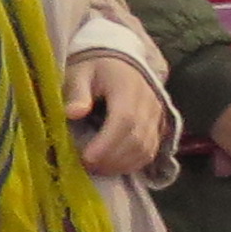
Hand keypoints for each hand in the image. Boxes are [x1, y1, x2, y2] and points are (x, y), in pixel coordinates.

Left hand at [63, 52, 164, 176]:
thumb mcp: (79, 73)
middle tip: (87, 167)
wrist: (120, 62)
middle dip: (111, 158)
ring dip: (122, 164)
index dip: (107, 142)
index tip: (87, 157)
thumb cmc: (95, 69)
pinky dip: (133, 163)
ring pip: (146, 148)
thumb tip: (73, 113)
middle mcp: (148, 104)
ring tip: (98, 169)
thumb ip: (77, 92)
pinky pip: (151, 151)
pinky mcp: (158, 127)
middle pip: (137, 138)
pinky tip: (114, 166)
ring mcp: (156, 117)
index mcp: (128, 88)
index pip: (125, 119)